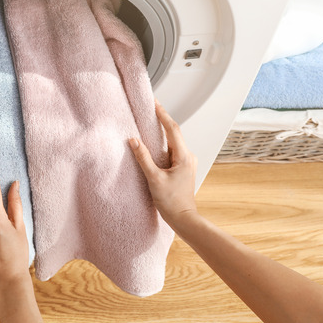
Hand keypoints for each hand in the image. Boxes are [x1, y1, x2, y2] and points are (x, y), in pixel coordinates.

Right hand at [128, 101, 197, 226]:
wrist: (183, 219)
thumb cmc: (171, 202)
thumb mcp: (154, 179)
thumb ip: (143, 158)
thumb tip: (134, 141)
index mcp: (184, 157)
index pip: (172, 129)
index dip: (163, 115)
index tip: (154, 103)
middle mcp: (188, 157)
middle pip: (174, 133)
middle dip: (162, 120)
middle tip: (151, 108)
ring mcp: (187, 163)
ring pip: (173, 142)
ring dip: (162, 132)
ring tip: (150, 123)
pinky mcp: (183, 169)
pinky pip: (172, 151)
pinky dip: (163, 145)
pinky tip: (154, 144)